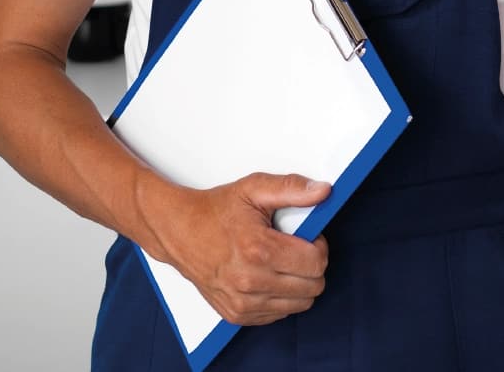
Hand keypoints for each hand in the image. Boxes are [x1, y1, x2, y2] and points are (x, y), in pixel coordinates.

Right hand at [155, 172, 331, 325]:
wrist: (180, 232)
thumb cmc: (216, 210)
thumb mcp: (254, 189)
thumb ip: (292, 188)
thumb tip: (323, 192)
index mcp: (259, 249)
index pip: (316, 263)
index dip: (318, 246)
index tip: (308, 237)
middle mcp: (251, 281)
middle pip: (312, 287)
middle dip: (311, 265)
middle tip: (294, 248)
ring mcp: (243, 303)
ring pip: (300, 304)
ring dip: (298, 283)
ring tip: (280, 261)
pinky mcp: (237, 315)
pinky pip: (279, 314)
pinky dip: (281, 296)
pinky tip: (268, 276)